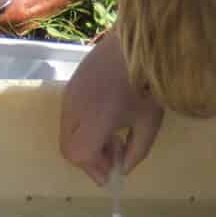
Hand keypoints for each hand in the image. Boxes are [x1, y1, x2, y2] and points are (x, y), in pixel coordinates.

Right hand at [59, 34, 164, 183]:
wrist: (137, 42)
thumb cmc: (148, 83)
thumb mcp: (149, 123)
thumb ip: (136, 152)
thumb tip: (123, 169)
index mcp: (95, 118)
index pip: (80, 155)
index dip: (94, 169)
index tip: (111, 174)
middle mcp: (75, 108)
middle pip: (69, 148)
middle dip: (89, 159)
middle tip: (111, 158)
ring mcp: (69, 95)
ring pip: (66, 133)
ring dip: (84, 143)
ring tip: (111, 137)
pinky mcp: (70, 85)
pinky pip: (68, 117)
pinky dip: (81, 128)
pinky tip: (103, 120)